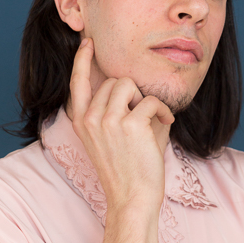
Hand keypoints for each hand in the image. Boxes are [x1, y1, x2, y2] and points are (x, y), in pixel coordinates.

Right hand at [69, 38, 173, 215]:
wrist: (131, 199)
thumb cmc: (127, 170)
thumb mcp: (111, 138)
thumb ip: (117, 110)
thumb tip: (134, 86)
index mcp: (81, 122)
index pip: (77, 83)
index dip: (81, 61)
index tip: (87, 43)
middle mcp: (90, 118)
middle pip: (115, 81)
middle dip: (134, 94)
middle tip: (144, 116)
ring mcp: (108, 120)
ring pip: (130, 84)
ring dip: (146, 99)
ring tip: (153, 119)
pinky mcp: (130, 124)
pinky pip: (151, 101)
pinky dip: (163, 111)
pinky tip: (165, 124)